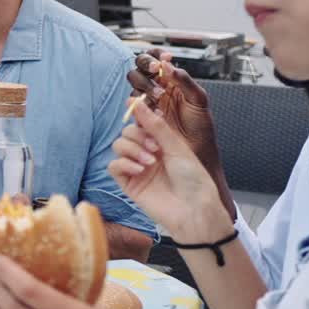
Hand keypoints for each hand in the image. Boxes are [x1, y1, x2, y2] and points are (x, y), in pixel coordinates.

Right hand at [129, 52, 228, 206]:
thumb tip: (138, 103)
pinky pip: (114, 164)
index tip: (136, 98)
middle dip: (138, 134)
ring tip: (150, 161)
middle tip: (154, 145)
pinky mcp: (127, 181)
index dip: (138, 109)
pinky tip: (141, 170)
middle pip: (128, 129)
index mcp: (164, 139)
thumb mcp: (177, 145)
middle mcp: (149, 149)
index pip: (144, 118)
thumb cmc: (194, 180)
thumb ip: (156, 125)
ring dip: (132, 149)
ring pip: (119, 144)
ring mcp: (137, 165)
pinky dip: (125, 164)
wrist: (193, 210)